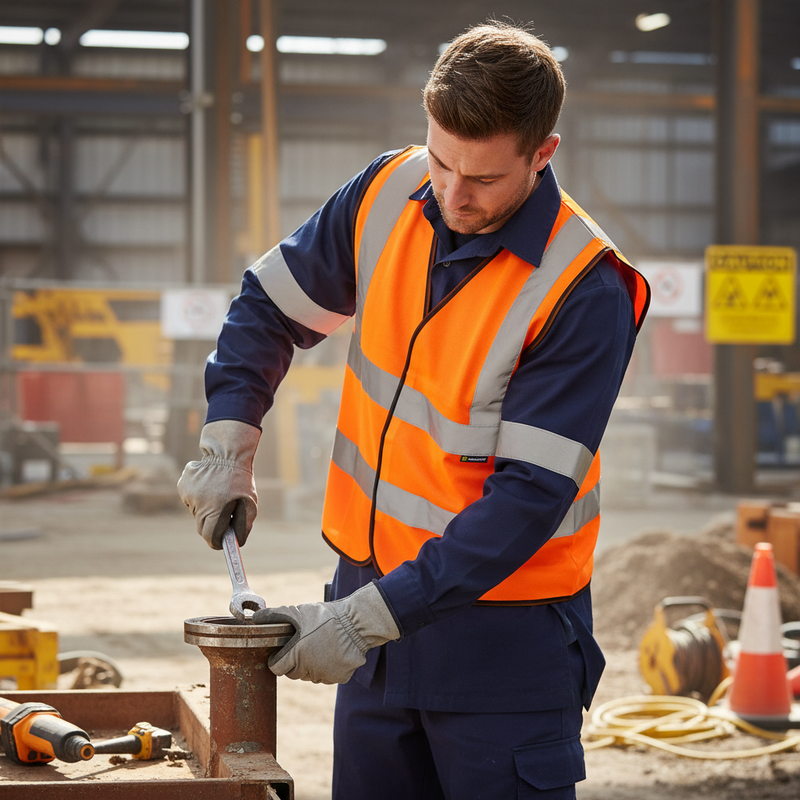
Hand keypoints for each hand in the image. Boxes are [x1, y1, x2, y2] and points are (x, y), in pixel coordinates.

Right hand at [177, 420, 259, 548]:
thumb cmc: (241, 481)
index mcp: (215, 510)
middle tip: (223, 519)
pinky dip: (199, 498)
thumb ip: (244, 526)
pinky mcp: (183, 486)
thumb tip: (237, 542)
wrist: (228, 453)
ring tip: (218, 495)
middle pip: (202, 527)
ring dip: (206, 510)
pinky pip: (190, 500)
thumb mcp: (250, 504)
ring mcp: (188, 494)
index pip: (211, 536)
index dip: (218, 541)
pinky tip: (209, 486)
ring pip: (196, 513)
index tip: (223, 542)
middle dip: (213, 527)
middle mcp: (199, 504)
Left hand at [253, 581, 400, 683]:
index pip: (277, 668)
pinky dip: (328, 667)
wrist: (358, 622)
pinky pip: (327, 676)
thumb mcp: (299, 612)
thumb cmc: (326, 616)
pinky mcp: (339, 678)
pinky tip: (333, 651)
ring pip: (310, 675)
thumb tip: (255, 617)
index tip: (284, 649)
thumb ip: (276, 615)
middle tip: (304, 644)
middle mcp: (309, 670)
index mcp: (296, 656)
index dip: (278, 657)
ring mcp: (325, 676)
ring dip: (311, 665)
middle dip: (295, 661)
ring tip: (320, 645)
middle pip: (293, 673)